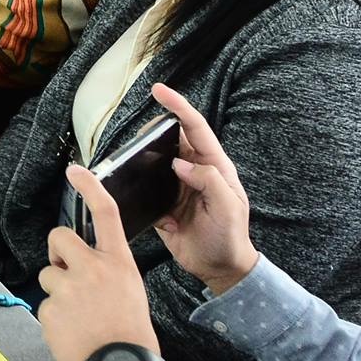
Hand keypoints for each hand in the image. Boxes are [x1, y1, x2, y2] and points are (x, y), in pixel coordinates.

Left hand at [38, 166, 159, 360]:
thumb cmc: (130, 333)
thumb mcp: (130, 291)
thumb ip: (107, 271)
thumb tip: (87, 264)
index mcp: (118, 264)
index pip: (106, 214)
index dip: (90, 187)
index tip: (76, 171)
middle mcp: (93, 269)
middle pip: (59, 236)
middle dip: (58, 252)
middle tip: (68, 270)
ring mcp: (69, 287)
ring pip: (48, 273)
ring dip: (57, 289)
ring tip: (78, 312)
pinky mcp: (50, 308)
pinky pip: (44, 302)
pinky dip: (54, 315)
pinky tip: (71, 328)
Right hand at [150, 83, 257, 294]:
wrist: (219, 270)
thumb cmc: (229, 238)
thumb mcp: (227, 209)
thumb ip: (209, 181)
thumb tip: (179, 163)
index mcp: (215, 168)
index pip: (196, 128)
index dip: (178, 107)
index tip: (158, 91)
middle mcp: (195, 172)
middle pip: (171, 140)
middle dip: (154, 132)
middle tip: (138, 135)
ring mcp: (178, 186)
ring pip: (154, 161)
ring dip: (143, 161)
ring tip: (131, 163)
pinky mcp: (164, 203)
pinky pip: (147, 187)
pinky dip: (142, 190)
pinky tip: (150, 205)